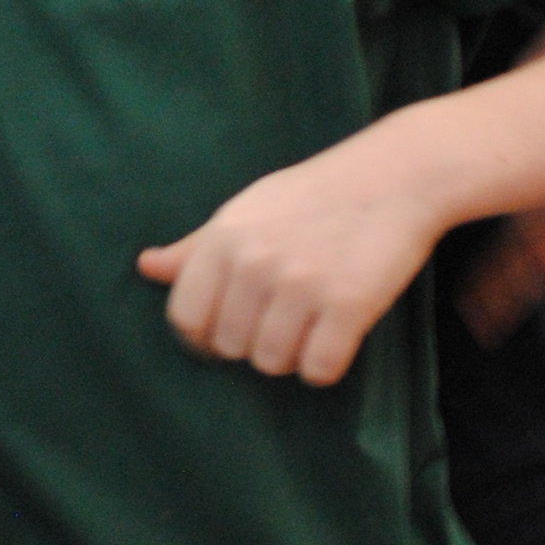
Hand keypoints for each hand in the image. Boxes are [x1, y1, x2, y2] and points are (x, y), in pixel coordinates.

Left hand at [138, 147, 440, 389]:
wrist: (396, 175)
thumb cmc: (315, 195)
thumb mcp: (248, 209)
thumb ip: (197, 246)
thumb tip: (147, 267)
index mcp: (224, 238)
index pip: (186, 319)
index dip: (206, 335)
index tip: (231, 328)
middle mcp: (256, 262)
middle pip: (232, 349)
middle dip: (257, 342)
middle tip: (287, 314)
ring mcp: (302, 284)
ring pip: (273, 364)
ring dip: (293, 354)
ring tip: (313, 320)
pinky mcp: (348, 304)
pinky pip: (319, 370)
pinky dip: (328, 363)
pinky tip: (338, 334)